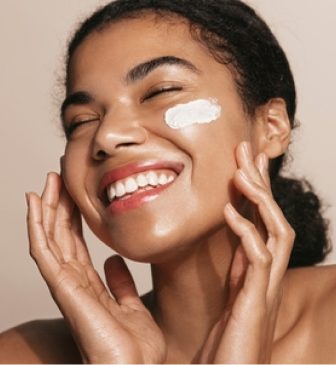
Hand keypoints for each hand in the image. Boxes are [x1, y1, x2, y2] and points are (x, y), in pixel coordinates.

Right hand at [26, 173, 165, 364]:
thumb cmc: (133, 347)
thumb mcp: (131, 305)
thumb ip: (120, 283)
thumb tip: (113, 260)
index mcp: (89, 284)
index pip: (76, 243)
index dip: (73, 218)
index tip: (75, 194)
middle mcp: (73, 281)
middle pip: (61, 236)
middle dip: (59, 206)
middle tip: (58, 178)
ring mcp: (65, 284)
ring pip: (50, 237)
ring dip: (47, 208)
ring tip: (47, 182)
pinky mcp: (63, 287)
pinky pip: (44, 250)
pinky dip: (37, 226)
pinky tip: (35, 203)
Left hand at [200, 142, 294, 364]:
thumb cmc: (226, 344)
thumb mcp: (232, 297)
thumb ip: (235, 271)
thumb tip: (231, 248)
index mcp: (258, 271)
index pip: (263, 221)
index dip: (258, 190)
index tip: (247, 162)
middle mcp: (268, 275)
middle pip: (273, 218)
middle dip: (261, 183)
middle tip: (246, 151)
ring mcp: (266, 288)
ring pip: (276, 232)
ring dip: (260, 200)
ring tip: (242, 173)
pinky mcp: (257, 303)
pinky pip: (258, 259)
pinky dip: (246, 233)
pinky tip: (229, 214)